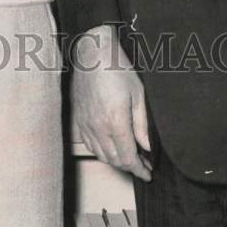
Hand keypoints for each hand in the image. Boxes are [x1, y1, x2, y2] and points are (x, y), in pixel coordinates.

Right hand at [72, 25, 151, 181]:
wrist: (93, 52)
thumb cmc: (117, 68)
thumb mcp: (138, 95)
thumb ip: (142, 125)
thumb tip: (147, 147)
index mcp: (115, 121)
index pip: (128, 157)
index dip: (140, 170)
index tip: (148, 173)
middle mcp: (97, 126)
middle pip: (114, 159)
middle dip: (130, 167)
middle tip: (142, 164)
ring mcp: (85, 123)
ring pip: (100, 154)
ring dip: (115, 160)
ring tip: (127, 157)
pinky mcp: (78, 117)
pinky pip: (88, 143)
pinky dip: (100, 151)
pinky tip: (109, 146)